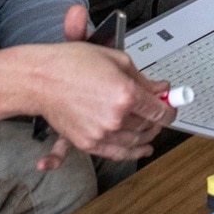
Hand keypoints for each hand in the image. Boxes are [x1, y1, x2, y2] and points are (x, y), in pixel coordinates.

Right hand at [34, 4, 172, 170]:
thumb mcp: (116, 59)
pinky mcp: (88, 143)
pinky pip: (117, 154)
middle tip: (159, 112)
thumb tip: (161, 89)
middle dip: (157, 119)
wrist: (41, 80)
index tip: (172, 106)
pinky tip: (141, 149)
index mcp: (125, 94)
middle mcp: (115, 118)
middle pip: (149, 126)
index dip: (170, 109)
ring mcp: (101, 134)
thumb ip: (142, 78)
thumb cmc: (72, 64)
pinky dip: (132, 153)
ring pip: (136, 142)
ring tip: (151, 129)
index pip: (160, 110)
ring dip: (147, 136)